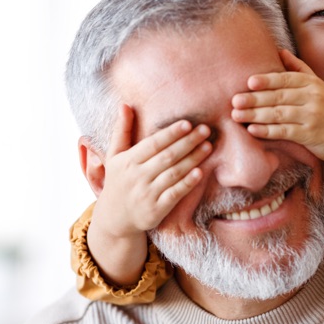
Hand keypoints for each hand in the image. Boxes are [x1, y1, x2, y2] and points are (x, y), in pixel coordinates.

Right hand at [93, 104, 211, 238]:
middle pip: (167, 157)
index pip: (153, 144)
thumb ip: (121, 131)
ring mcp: (147, 194)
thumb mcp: (114, 156)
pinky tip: (201, 172)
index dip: (171, 133)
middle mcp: (136, 177)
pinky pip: (174, 195)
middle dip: (187, 142)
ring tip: (208, 146)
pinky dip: (187, 184)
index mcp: (127, 161)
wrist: (115, 218)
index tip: (188, 123)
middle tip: (206, 130)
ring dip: (192, 159)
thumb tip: (125, 104)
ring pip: (173, 174)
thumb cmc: (118, 181)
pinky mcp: (156, 210)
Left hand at [232, 50, 323, 165]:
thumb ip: (299, 69)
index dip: (267, 80)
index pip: (287, 79)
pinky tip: (252, 130)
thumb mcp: (319, 87)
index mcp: (313, 84)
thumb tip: (279, 50)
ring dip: (255, 115)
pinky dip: (267, 131)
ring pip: (279, 114)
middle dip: (255, 99)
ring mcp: (312, 117)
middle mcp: (313, 98)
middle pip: (279, 96)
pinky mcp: (310, 135)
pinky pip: (285, 132)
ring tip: (236, 115)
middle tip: (234, 100)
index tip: (249, 82)